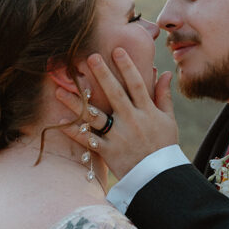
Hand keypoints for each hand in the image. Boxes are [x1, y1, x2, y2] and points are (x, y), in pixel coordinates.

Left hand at [57, 48, 178, 178]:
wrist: (159, 178)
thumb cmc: (165, 146)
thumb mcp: (169, 120)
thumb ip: (164, 96)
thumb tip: (165, 72)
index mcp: (147, 111)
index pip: (136, 84)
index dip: (127, 66)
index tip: (116, 50)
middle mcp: (132, 120)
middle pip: (114, 93)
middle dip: (102, 74)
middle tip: (90, 57)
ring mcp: (119, 136)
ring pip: (95, 116)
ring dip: (77, 103)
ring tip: (61, 90)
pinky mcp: (109, 151)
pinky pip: (88, 139)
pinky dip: (74, 131)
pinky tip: (59, 120)